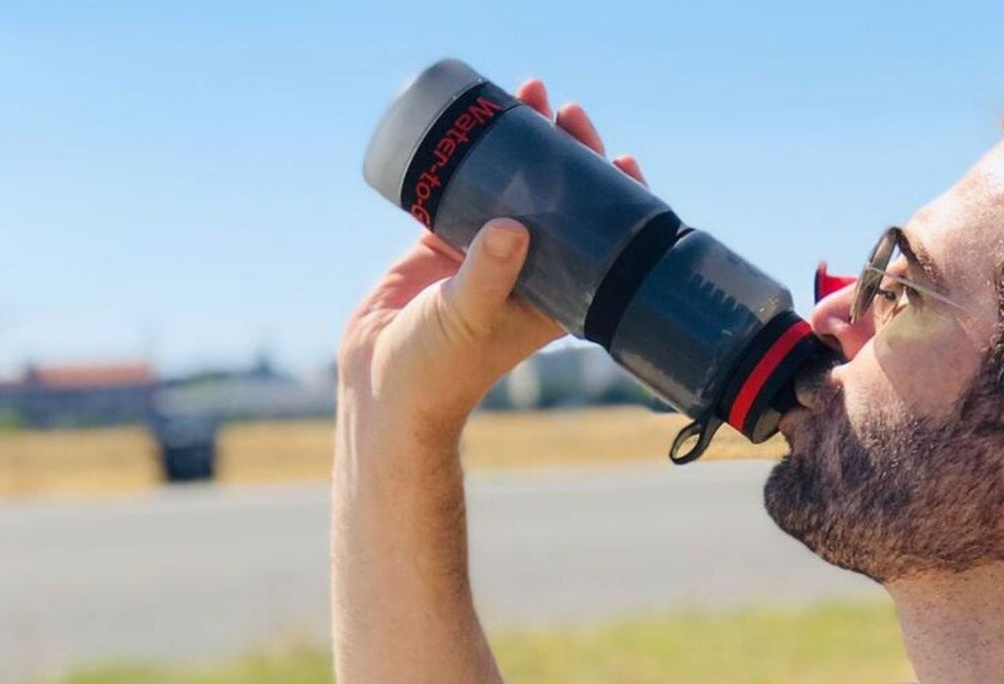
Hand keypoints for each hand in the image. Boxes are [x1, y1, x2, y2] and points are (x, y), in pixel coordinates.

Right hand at [337, 79, 647, 441]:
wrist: (382, 389)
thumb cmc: (438, 370)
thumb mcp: (468, 317)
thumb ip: (488, 274)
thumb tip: (514, 228)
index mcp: (559, 294)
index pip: (604, 237)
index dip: (617, 196)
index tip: (621, 157)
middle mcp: (532, 270)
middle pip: (564, 200)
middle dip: (568, 153)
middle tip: (565, 110)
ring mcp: (490, 255)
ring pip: (517, 187)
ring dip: (524, 145)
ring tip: (529, 97)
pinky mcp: (447, 245)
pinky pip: (467, 189)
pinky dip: (474, 157)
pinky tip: (478, 124)